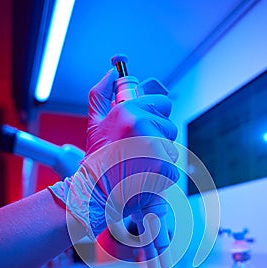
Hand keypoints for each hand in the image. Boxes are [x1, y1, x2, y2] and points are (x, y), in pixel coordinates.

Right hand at [49, 69, 178, 238]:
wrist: (95, 193)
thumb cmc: (96, 160)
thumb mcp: (94, 123)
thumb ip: (102, 94)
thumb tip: (111, 73)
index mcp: (128, 110)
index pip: (162, 103)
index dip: (154, 117)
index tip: (141, 130)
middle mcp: (142, 124)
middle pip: (169, 126)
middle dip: (158, 139)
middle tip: (136, 152)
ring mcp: (153, 145)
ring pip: (171, 149)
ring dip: (160, 159)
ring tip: (138, 166)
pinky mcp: (161, 166)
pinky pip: (172, 169)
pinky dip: (161, 177)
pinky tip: (143, 177)